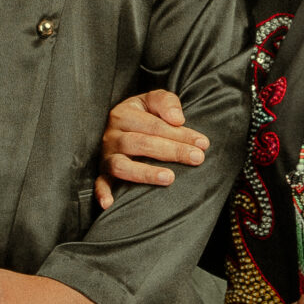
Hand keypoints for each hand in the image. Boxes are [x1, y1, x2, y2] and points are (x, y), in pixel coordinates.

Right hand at [94, 86, 209, 209]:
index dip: (180, 134)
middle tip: (197, 158)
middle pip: (141, 143)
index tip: (203, 144)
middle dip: (172, 151)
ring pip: (121, 165)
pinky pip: (100, 183)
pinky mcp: (103, 172)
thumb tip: (177, 119)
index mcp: (123, 114)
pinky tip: (110, 203)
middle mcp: (112, 135)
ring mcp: (106, 156)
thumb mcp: (153, 101)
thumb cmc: (143, 114)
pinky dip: (102, 192)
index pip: (154, 125)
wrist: (121, 125)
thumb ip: (166, 103)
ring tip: (169, 178)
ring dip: (145, 173)